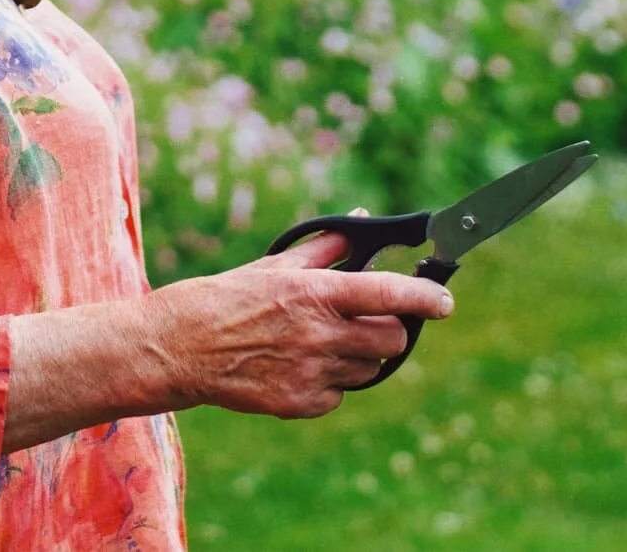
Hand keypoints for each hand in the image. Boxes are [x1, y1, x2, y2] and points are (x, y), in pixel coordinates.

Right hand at [145, 228, 454, 418]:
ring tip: (323, 344)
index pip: (387, 294)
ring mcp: (310, 373)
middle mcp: (318, 334)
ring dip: (360, 358)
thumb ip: (326, 247)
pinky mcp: (299, 404)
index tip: (445, 300)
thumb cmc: (229, 298)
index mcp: (315, 293)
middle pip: (392, 340)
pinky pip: (339, 396)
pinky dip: (329, 384)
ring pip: (369, 371)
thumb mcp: (277, 266)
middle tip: (371, 323)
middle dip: (391, 331)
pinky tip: (299, 367)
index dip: (425, 297)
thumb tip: (362, 220)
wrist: (181, 348)